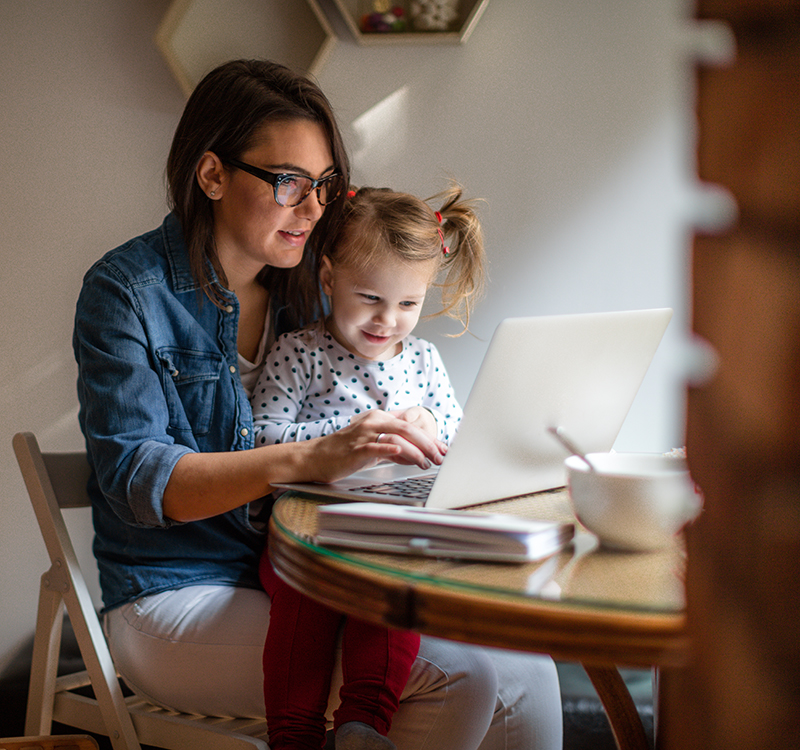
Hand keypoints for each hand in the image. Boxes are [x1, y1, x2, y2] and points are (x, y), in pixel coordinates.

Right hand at [307, 410, 445, 483]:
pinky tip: (401, 452)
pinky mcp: (355, 449)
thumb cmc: (344, 452)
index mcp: (379, 418)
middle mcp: (373, 422)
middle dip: (428, 444)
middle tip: (440, 457)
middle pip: (408, 429)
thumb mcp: (373, 446)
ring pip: (397, 437)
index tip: (443, 449)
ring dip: (416, 451)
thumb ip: (393, 448)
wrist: (315, 458)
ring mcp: (364, 435)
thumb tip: (414, 455)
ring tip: (427, 463)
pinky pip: (376, 447)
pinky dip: (390, 449)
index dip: (430, 437)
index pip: (410, 426)